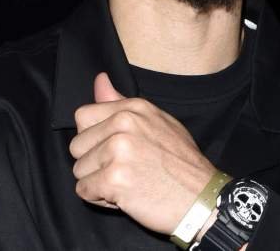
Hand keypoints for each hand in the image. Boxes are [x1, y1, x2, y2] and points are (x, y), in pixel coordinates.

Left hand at [70, 72, 217, 233]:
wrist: (202, 198)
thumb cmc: (182, 164)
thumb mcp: (158, 122)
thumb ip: (121, 103)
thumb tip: (99, 79)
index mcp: (134, 108)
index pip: (83, 116)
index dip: (94, 138)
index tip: (114, 149)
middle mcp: (124, 124)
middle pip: (77, 145)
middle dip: (94, 163)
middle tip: (126, 170)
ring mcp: (118, 150)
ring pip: (79, 170)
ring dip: (98, 182)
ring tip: (129, 183)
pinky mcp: (113, 178)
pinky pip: (84, 191)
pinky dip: (101, 199)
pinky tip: (126, 196)